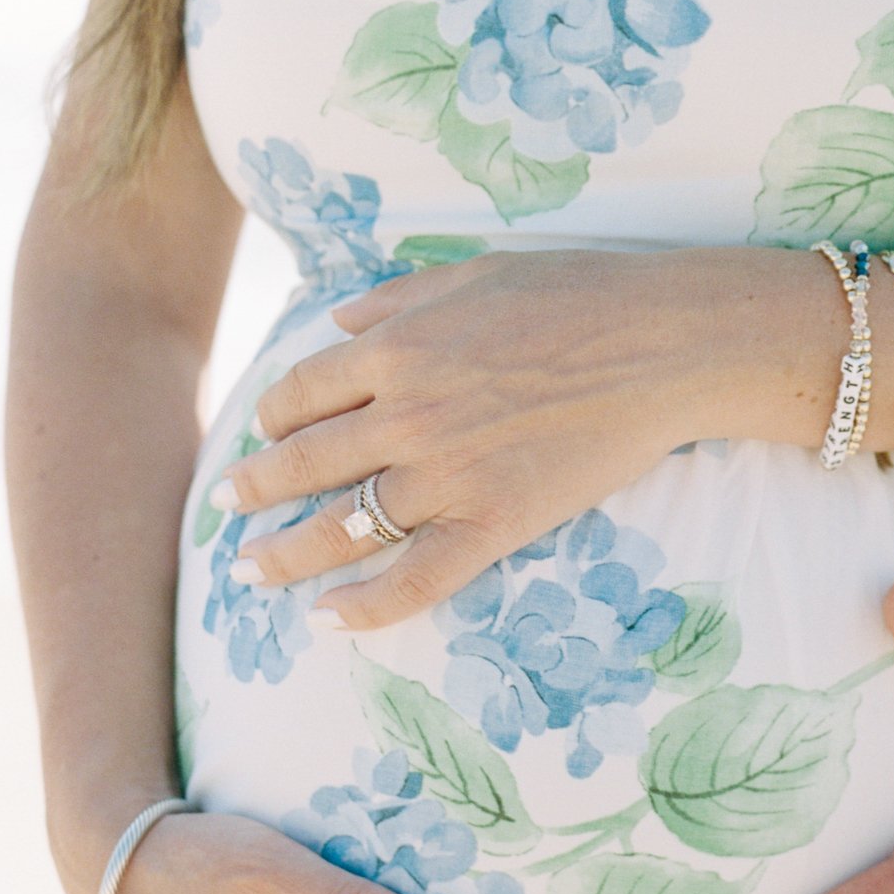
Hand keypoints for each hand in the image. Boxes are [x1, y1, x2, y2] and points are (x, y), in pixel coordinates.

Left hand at [222, 250, 752, 629]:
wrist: (664, 342)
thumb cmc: (577, 294)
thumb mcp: (475, 273)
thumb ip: (397, 298)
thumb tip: (338, 321)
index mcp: (397, 347)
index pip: (301, 393)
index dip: (273, 417)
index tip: (265, 432)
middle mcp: (407, 414)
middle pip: (304, 463)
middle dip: (256, 488)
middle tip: (230, 506)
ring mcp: (449, 474)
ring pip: (342, 527)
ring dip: (286, 555)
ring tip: (254, 570)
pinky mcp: (496, 522)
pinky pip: (416, 578)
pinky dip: (367, 607)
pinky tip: (331, 620)